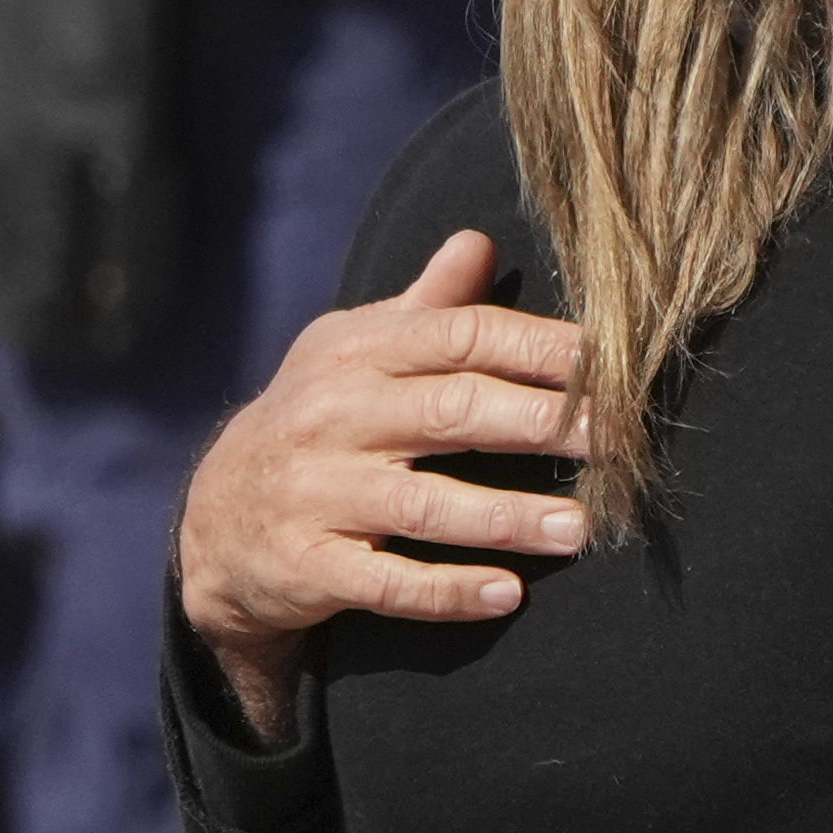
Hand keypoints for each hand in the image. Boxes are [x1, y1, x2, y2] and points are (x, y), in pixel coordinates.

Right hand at [171, 233, 591, 741]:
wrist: (215, 519)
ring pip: (423, 504)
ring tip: (580, 528)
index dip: (538, 349)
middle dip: (541, 424)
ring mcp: (316, 493)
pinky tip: (507, 593)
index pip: (459, 337)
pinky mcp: (306, 566)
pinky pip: (385, 582)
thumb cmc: (318, 421)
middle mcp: (333, 416)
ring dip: (506, 518)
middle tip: (617, 441)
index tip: (611, 364)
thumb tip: (479, 239)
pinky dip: (447, 590)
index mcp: (356, 353)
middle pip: (452, 412)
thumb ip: (426, 307)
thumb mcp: (354, 353)